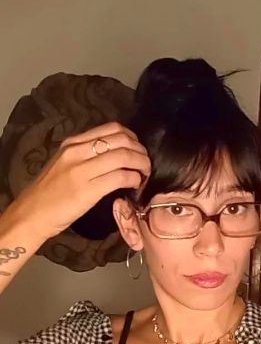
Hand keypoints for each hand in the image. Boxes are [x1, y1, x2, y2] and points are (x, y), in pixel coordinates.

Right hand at [10, 122, 150, 240]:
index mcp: (73, 143)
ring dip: (141, 165)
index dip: (132, 137)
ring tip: (144, 174)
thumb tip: (113, 155)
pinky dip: (134, 179)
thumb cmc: (49, 193)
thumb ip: (85, 156)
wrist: (32, 214)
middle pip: (122, 140)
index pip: (111, 128)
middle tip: (145, 163)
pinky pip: (120, 177)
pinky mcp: (88, 190)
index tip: (137, 150)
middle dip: (140, 151)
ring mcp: (82, 170)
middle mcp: (77, 151)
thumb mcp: (64, 164)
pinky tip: (135, 185)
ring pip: (124, 157)